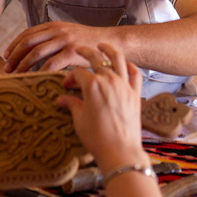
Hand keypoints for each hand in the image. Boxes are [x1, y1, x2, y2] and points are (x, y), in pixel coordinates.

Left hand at [3, 21, 109, 72]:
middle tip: (6, 68)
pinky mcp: (73, 52)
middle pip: (28, 42)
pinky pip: (51, 63)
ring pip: (36, 52)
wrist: (112, 44)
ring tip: (16, 75)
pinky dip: (41, 72)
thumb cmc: (89, 43)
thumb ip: (53, 39)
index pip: (28, 33)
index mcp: (54, 26)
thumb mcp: (69, 35)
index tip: (5, 55)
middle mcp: (58, 30)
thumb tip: (34, 51)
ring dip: (23, 64)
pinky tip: (35, 79)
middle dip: (14, 55)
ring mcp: (65, 40)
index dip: (14, 44)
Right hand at [56, 44, 148, 172]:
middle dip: (85, 52)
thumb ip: (72, 105)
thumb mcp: (79, 120)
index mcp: (93, 85)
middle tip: (79, 49)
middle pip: (96, 59)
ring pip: (118, 59)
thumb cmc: (98, 138)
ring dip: (109, 50)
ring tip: (102, 45)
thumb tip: (62, 100)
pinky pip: (135, 74)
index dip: (70, 78)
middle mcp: (109, 80)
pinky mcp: (135, 93)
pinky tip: (125, 64)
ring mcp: (124, 85)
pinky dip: (130, 66)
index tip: (66, 86)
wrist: (120, 151)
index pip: (78, 73)